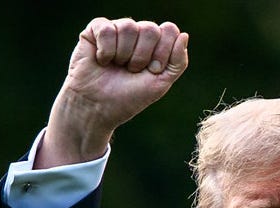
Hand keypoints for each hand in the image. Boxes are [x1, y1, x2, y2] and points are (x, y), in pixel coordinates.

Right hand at [40, 17, 188, 166]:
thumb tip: (184, 34)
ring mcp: (116, 30)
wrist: (98, 108)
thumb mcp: (161, 83)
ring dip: (123, 55)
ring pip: (128, 26)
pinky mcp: (95, 30)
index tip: (152, 71)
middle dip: (142, 56)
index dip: (162, 52)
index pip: (169, 30)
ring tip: (116, 67)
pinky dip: (105, 51)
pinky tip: (101, 61)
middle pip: (150, 28)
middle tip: (132, 71)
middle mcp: (137, 34)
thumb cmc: (129, 98)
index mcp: (155, 44)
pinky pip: (106, 29)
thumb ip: (178, 61)